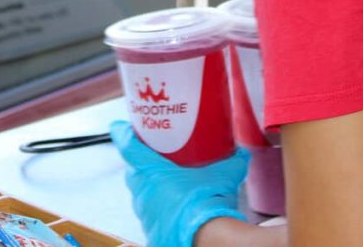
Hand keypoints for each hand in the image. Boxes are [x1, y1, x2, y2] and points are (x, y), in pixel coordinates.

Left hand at [109, 120, 248, 246]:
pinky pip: (151, 215)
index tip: (121, 126)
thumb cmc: (207, 203)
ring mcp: (144, 214)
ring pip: (141, 194)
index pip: (127, 145)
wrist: (207, 238)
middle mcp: (142, 192)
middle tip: (156, 156)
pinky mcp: (151, 231)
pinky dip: (160, 209)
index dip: (123, 133)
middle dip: (142, 163)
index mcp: (151, 171)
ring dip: (151, 187)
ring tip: (169, 183)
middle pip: (134, 171)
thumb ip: (233, 160)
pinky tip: (175, 208)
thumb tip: (241, 153)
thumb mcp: (223, 175)